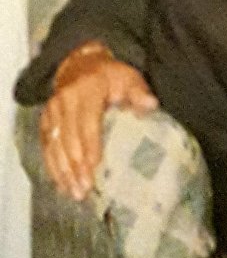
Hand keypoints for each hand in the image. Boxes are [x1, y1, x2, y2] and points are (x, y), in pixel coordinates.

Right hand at [40, 43, 157, 200]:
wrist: (79, 64)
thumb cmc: (110, 76)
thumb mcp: (128, 77)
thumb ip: (139, 92)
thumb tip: (151, 105)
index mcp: (88, 90)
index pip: (88, 122)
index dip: (90, 146)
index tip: (94, 167)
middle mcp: (66, 100)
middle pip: (69, 138)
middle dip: (75, 166)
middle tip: (84, 189)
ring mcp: (52, 111)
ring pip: (55, 145)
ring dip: (62, 171)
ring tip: (73, 192)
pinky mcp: (45, 120)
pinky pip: (46, 146)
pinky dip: (52, 166)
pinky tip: (60, 183)